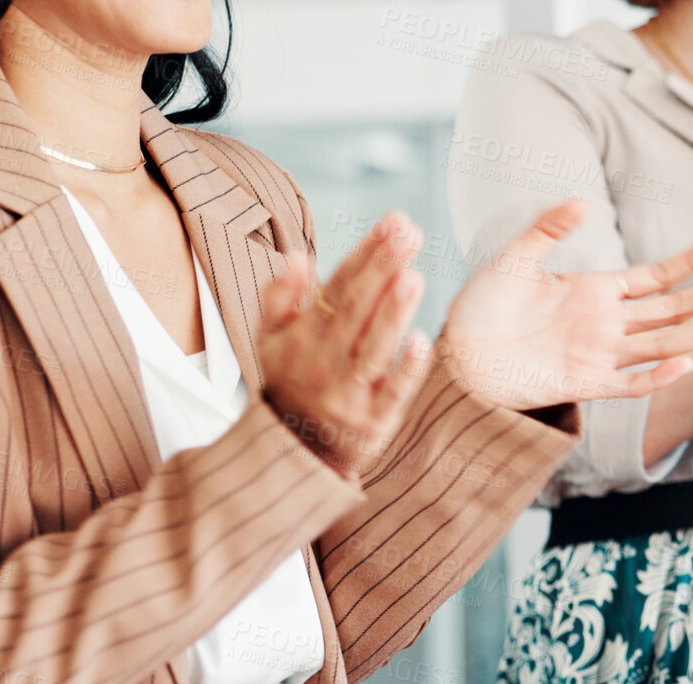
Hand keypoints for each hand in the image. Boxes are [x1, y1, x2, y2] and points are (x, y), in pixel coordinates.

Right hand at [258, 213, 433, 478]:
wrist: (294, 453)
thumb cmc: (291, 386)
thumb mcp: (271, 342)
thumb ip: (279, 299)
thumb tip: (295, 256)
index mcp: (302, 336)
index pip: (338, 286)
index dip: (366, 253)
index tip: (393, 222)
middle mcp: (323, 361)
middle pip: (356, 309)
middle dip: (383, 268)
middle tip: (410, 234)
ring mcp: (348, 393)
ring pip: (372, 347)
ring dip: (392, 312)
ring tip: (413, 276)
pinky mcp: (373, 422)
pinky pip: (391, 393)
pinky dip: (405, 370)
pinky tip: (421, 342)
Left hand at [437, 200, 692, 409]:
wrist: (458, 357)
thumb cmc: (482, 306)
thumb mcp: (513, 260)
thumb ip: (548, 230)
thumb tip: (583, 200)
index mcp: (595, 291)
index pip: (655, 276)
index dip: (688, 262)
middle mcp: (607, 324)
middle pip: (673, 309)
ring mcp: (601, 356)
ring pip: (663, 344)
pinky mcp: (586, 384)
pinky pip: (631, 383)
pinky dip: (658, 375)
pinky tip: (685, 361)